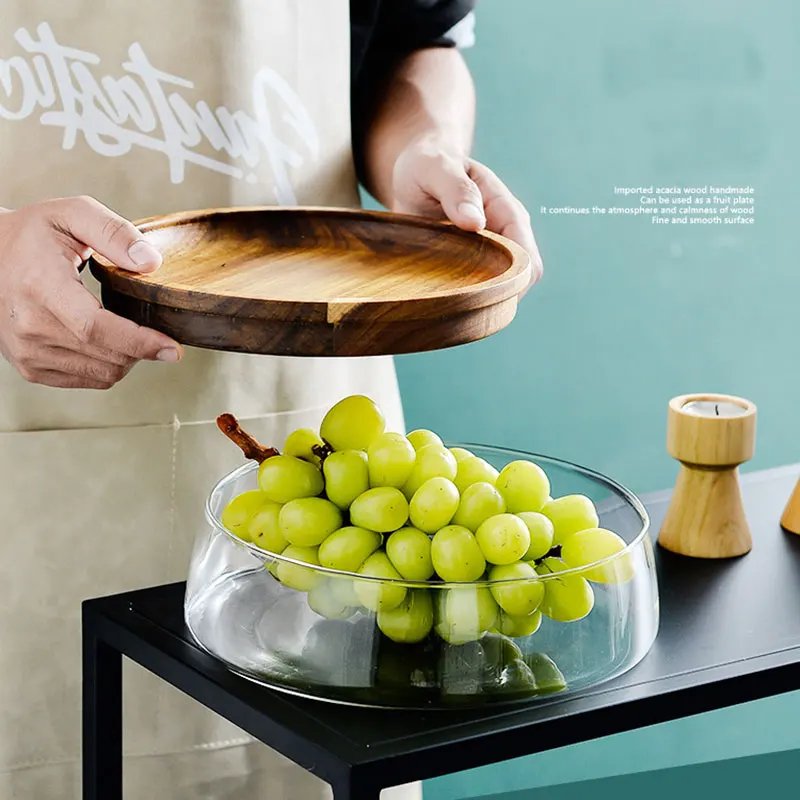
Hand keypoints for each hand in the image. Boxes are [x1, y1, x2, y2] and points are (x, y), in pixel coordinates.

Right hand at [0, 196, 182, 388]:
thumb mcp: (73, 214)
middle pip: (107, 357)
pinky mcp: (31, 368)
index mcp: (40, 287)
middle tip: (154, 327)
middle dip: (142, 348)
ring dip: (128, 358)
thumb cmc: (34, 234)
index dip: (140, 342)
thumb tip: (150, 262)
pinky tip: (108, 341)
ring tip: (127, 329)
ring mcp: (27, 352)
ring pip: (103, 375)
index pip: (96, 328)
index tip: (173, 349)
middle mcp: (29, 326)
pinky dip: (108, 365)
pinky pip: (89, 380)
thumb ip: (115, 233)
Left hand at [391, 135, 542, 285]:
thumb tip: (476, 223)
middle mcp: (504, 237)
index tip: (474, 288)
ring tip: (441, 291)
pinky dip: (459, 298)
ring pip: (496, 292)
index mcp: (506, 212)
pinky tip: (437, 293)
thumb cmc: (427, 164)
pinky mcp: (469, 266)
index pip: (528, 260)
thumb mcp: (435, 168)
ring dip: (473, 298)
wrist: (413, 173)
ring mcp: (488, 254)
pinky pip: (474, 293)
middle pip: (517, 284)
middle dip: (490, 295)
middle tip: (450, 294)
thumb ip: (456, 190)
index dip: (510, 281)